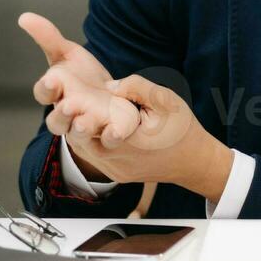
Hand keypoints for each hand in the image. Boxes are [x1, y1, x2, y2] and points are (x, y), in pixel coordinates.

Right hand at [19, 13, 134, 179]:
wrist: (110, 98)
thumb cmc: (82, 76)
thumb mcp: (67, 53)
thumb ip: (47, 37)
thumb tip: (24, 16)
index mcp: (56, 94)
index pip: (44, 93)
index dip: (46, 88)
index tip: (52, 80)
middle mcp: (68, 114)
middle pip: (57, 121)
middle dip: (62, 114)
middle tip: (69, 105)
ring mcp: (87, 127)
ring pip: (79, 133)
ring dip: (81, 128)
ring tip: (85, 123)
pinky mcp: (108, 134)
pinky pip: (107, 139)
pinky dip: (111, 136)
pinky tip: (116, 130)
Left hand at [75, 75, 231, 202]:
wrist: (194, 161)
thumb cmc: (181, 128)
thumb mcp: (165, 99)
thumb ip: (136, 87)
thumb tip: (107, 86)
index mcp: (127, 140)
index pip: (88, 124)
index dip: (76, 110)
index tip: (70, 98)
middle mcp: (117, 159)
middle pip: (79, 137)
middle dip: (72, 119)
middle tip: (66, 102)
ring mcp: (114, 170)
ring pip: (82, 148)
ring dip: (77, 129)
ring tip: (75, 110)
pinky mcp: (115, 174)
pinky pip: (92, 156)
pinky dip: (87, 139)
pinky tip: (89, 123)